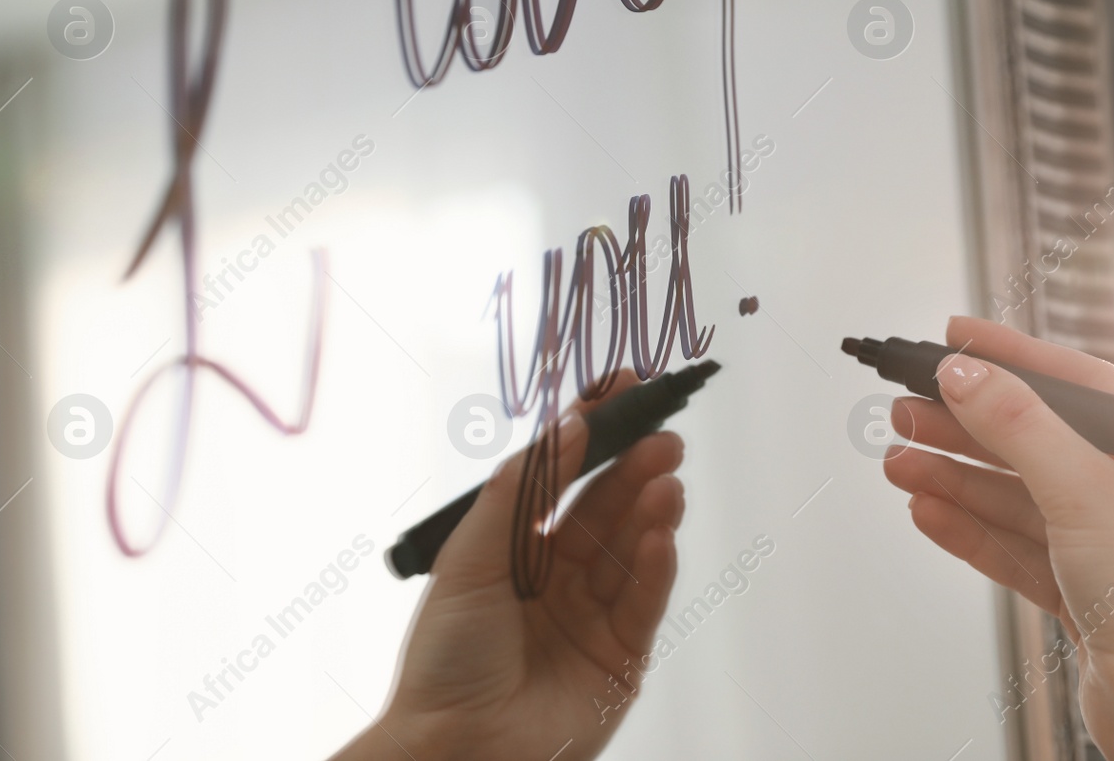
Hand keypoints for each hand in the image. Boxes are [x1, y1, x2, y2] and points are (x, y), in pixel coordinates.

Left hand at [333, 371, 684, 760]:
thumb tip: (564, 426)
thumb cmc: (446, 658)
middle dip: (635, 468)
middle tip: (663, 435)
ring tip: (667, 477)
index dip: (594, 434)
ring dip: (651, 511)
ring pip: (631, 551)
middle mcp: (557, 577)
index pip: (563, 479)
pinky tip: (659, 536)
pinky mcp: (620, 659)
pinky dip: (655, 567)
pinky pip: (644, 603)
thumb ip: (520, 493)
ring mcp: (592, 617)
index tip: (623, 388)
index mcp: (516, 550)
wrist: (454, 751)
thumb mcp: (469, 559)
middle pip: (606, 509)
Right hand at [883, 316, 1113, 758]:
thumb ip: (1016, 425)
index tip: (957, 338)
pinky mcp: (1085, 591)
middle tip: (908, 406)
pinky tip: (928, 509)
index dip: (1011, 356)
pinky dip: (970, 528)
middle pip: (1038, 440)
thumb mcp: (1085, 491)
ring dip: (956, 478)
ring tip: (900, 460)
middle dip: (967, 425)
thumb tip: (964, 373)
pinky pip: (1017, 546)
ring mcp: (1113, 544)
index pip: (1079, 383)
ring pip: (1019, 496)